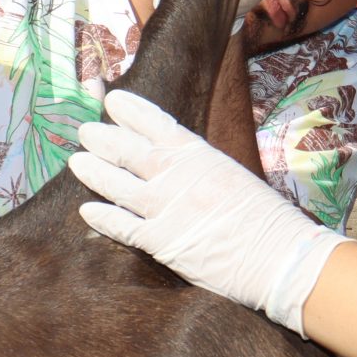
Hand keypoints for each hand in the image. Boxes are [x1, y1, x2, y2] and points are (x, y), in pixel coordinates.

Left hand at [70, 90, 344, 335]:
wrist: (281, 256)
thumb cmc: (267, 220)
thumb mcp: (235, 177)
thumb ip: (203, 169)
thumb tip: (182, 165)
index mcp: (201, 155)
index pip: (158, 123)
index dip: (131, 110)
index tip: (112, 100)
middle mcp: (179, 176)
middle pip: (130, 150)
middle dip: (104, 138)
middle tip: (85, 131)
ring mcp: (167, 208)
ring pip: (119, 184)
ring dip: (95, 171)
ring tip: (76, 161)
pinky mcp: (162, 241)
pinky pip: (123, 226)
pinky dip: (102, 217)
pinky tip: (86, 210)